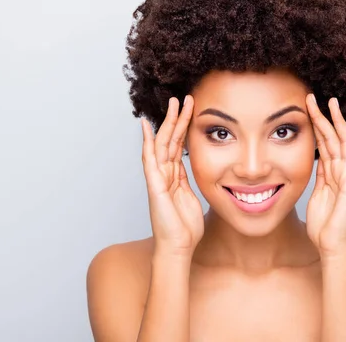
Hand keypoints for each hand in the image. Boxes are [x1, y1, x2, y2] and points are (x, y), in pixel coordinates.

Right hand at [141, 95, 203, 257]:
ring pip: (161, 144)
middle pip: (169, 140)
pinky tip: (146, 127)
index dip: (183, 127)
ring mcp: (157, 179)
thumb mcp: (193, 199)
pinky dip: (147, 142)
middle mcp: (164, 175)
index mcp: (175, 177)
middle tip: (182, 98)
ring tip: (173, 103)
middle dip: (176, 119)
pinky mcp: (154, 185)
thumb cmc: (186, 229)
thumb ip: (191, 184)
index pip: (178, 146)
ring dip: (167, 123)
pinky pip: (150, 160)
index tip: (191, 110)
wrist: (179, 247)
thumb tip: (199, 174)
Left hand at [305, 94, 345, 258]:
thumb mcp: (316, 195)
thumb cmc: (325, 226)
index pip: (323, 144)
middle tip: (313, 97)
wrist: (331, 247)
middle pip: (332, 139)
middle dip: (323, 117)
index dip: (316, 125)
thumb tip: (317, 161)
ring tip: (333, 103)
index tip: (307, 109)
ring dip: (338, 124)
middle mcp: (341, 172)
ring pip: (345, 145)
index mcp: (330, 174)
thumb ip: (320, 177)